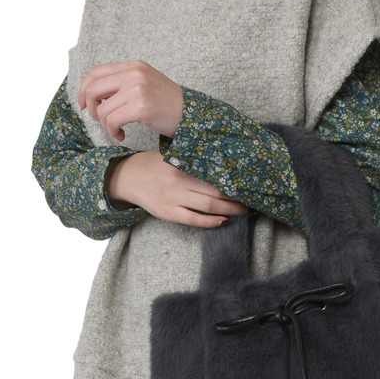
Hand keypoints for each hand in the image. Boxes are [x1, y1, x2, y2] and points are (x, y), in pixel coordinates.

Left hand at [78, 60, 182, 140]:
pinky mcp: (140, 106)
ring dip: (104, 124)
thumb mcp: (139, 85)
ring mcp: (137, 89)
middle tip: (100, 119)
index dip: (84, 89)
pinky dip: (112, 131)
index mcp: (133, 66)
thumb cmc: (165, 103)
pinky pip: (112, 120)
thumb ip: (114, 82)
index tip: (84, 105)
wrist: (190, 114)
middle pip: (92, 89)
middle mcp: (134, 74)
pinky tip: (121, 134)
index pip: (96, 72)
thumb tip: (82, 79)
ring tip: (116, 129)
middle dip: (90, 108)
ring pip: (101, 109)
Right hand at [108, 151, 249, 227]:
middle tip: (252, 200)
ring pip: (208, 206)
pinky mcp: (167, 211)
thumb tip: (225, 165)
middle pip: (215, 191)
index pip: (215, 173)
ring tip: (243, 211)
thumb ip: (193, 161)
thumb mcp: (173, 156)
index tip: (249, 182)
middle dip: (236, 198)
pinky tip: (222, 221)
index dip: (234, 180)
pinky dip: (210, 222)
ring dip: (229, 210)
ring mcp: (172, 197)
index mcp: (183, 164)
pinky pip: (192, 219)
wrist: (127, 176)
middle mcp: (179, 180)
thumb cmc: (154, 164)